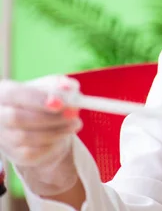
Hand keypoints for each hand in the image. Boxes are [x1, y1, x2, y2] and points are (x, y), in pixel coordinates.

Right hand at [0, 75, 81, 195]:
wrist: (44, 125)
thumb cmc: (47, 101)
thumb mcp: (56, 87)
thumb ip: (62, 84)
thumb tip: (67, 87)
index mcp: (4, 93)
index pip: (15, 95)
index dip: (38, 99)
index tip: (61, 103)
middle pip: (17, 118)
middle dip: (49, 117)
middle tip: (74, 114)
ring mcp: (4, 137)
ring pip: (27, 137)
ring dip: (56, 131)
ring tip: (75, 124)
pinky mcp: (16, 155)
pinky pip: (33, 152)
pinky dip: (53, 143)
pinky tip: (64, 134)